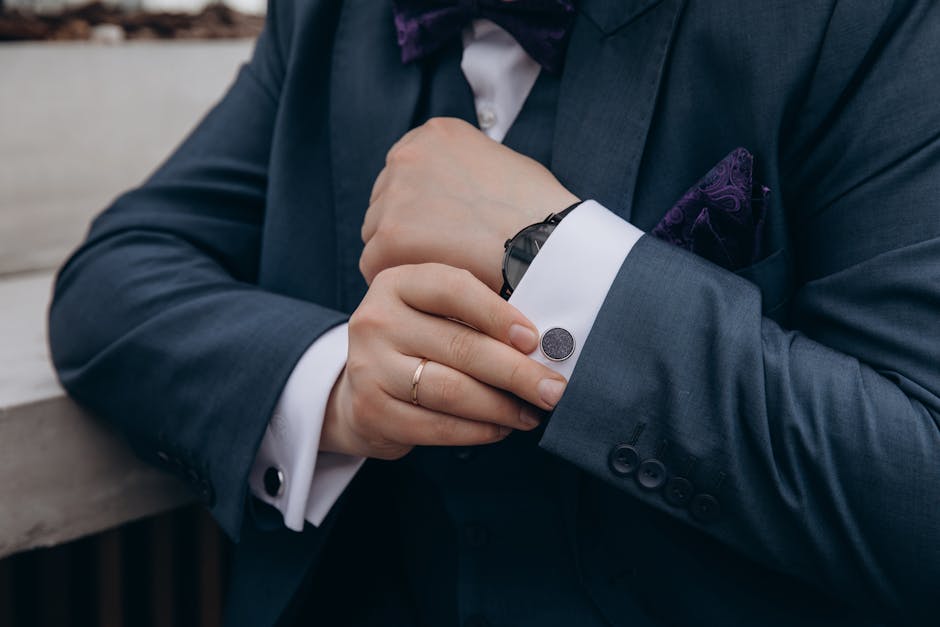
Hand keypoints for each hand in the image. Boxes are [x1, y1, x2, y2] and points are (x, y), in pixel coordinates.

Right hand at [320, 263, 568, 459]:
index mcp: (397, 283)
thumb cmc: (418, 345)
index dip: (498, 314)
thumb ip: (478, 317)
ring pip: (452, 391)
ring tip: (531, 413)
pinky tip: (501, 428)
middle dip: (517, 372)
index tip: (535, 341)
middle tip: (553, 390)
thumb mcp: (436, 314)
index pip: (453, 289)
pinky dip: (478, 430)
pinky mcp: (371, 410)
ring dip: (502, 407)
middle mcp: (376, 320)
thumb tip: (545, 344)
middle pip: (460, 347)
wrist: (360, 391)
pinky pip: (437, 426)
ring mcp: (368, 366)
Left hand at [360, 117, 579, 291]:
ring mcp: (395, 196)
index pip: (405, 172)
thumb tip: (456, 192)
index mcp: (434, 135)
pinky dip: (400, 281)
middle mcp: (407, 156)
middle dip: (407, 229)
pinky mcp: (389, 237)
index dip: (422, 206)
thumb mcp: (504, 165)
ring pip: (377, 235)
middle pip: (385, 202)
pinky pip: (376, 266)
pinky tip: (431, 290)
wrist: (547, 243)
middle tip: (441, 257)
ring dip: (401, 256)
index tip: (440, 228)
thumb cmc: (539, 212)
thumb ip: (466, 171)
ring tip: (442, 274)